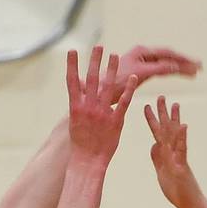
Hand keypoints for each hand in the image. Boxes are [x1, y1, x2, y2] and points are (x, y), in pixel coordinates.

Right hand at [66, 46, 137, 165]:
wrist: (88, 161)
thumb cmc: (81, 144)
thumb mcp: (76, 123)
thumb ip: (79, 107)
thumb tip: (78, 96)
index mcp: (76, 107)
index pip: (72, 82)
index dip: (72, 65)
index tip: (72, 51)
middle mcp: (89, 107)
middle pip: (92, 80)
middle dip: (95, 62)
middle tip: (99, 46)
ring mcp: (103, 113)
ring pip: (109, 87)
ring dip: (112, 69)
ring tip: (115, 55)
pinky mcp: (116, 121)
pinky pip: (125, 102)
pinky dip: (130, 89)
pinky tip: (134, 77)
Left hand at [112, 45, 200, 101]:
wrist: (100, 91)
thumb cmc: (114, 83)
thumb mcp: (138, 75)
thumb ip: (158, 69)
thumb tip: (176, 66)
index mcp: (141, 52)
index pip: (167, 54)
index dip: (182, 60)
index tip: (195, 65)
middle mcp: (143, 54)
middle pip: (169, 56)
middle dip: (185, 61)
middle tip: (200, 66)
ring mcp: (143, 62)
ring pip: (166, 63)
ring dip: (181, 66)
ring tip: (196, 71)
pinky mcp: (142, 71)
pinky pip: (161, 69)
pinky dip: (173, 71)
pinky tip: (182, 74)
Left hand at [145, 96, 205, 207]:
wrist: (190, 205)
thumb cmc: (177, 191)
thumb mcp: (162, 172)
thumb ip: (157, 158)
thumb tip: (153, 145)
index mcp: (166, 154)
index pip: (158, 133)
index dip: (152, 119)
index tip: (146, 105)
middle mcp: (173, 153)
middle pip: (167, 129)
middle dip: (163, 113)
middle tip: (160, 96)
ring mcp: (179, 158)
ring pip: (176, 136)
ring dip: (175, 120)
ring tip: (175, 104)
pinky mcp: (183, 167)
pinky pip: (183, 150)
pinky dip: (183, 138)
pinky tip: (184, 126)